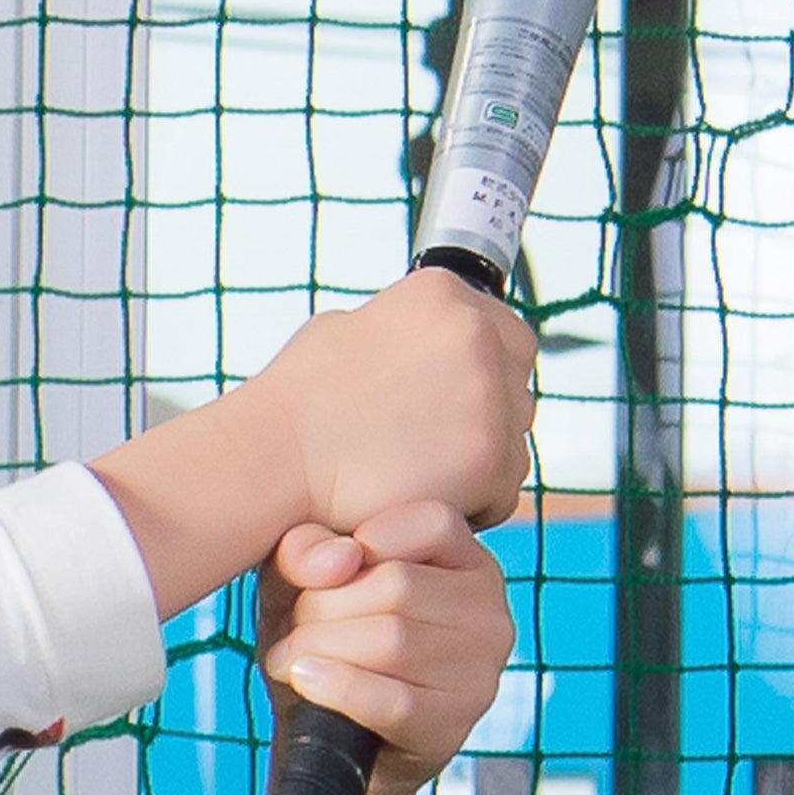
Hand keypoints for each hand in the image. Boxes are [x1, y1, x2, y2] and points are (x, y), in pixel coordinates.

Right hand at [252, 266, 535, 536]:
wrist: (278, 459)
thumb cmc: (298, 401)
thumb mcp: (346, 329)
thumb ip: (402, 330)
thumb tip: (427, 342)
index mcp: (439, 293)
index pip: (501, 329)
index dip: (482, 369)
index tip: (452, 397)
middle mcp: (473, 331)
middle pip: (515, 380)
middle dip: (487, 410)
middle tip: (433, 439)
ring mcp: (487, 393)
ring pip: (515, 436)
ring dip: (481, 458)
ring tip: (415, 469)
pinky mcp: (491, 455)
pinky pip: (504, 487)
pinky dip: (472, 501)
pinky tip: (420, 494)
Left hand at [256, 501, 513, 794]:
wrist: (324, 733)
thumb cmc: (322, 635)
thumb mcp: (301, 579)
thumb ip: (307, 548)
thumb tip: (340, 558)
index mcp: (466, 560)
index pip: (431, 524)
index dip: (362, 544)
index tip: (321, 574)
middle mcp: (489, 612)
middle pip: (399, 584)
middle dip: (324, 605)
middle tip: (291, 629)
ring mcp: (480, 673)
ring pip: (393, 640)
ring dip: (322, 647)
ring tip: (289, 658)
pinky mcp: (453, 726)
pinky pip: (392, 699)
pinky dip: (338, 687)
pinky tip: (305, 679)